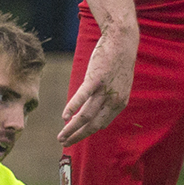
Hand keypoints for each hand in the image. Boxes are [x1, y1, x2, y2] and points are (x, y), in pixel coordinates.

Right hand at [59, 25, 136, 145]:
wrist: (122, 42)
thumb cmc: (117, 62)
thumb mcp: (117, 84)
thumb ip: (108, 98)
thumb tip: (94, 107)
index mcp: (119, 103)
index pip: (101, 124)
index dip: (87, 132)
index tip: (76, 136)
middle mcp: (114, 100)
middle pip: (93, 124)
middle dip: (78, 136)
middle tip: (64, 143)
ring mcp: (105, 90)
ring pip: (86, 115)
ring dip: (72, 128)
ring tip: (61, 136)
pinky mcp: (95, 79)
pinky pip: (82, 97)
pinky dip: (72, 107)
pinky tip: (64, 117)